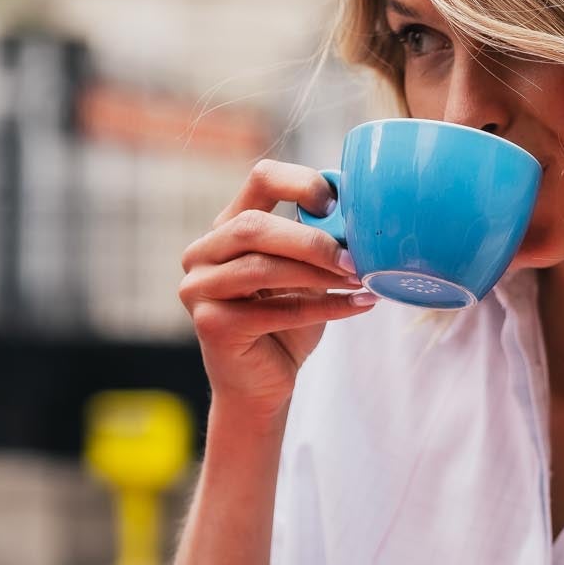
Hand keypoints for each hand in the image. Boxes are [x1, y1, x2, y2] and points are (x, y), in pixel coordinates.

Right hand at [179, 158, 373, 426]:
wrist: (262, 385)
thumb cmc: (286, 321)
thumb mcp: (306, 273)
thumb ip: (318, 241)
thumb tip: (363, 211)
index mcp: (227, 227)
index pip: (261, 179)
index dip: (302, 184)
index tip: (338, 204)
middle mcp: (203, 253)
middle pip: (255, 226)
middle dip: (312, 241)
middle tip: (357, 256)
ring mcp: (199, 288)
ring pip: (262, 267)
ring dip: (319, 273)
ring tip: (361, 280)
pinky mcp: (211, 324)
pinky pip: (276, 309)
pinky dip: (324, 306)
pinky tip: (358, 305)